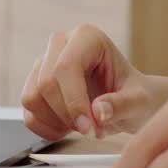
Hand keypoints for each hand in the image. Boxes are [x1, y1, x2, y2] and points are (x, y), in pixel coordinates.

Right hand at [20, 24, 161, 140]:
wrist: (129, 102)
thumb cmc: (135, 95)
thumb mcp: (140, 101)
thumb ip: (122, 105)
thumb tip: (98, 111)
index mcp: (87, 37)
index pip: (66, 66)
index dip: (74, 100)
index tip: (89, 127)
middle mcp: (61, 44)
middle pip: (46, 83)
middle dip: (66, 114)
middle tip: (90, 130)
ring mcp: (44, 63)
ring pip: (32, 98)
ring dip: (56, 121)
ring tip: (83, 126)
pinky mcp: (34, 85)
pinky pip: (28, 113)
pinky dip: (46, 128)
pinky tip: (69, 128)